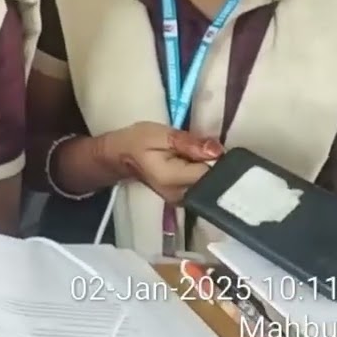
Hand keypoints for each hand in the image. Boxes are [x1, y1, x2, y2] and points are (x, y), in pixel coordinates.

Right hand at [104, 122, 222, 204]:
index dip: (215, 158)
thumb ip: (189, 142)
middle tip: (196, 148)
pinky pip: (204, 186)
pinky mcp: (185, 199)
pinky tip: (192, 163)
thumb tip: (216, 150)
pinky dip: (202, 174)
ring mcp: (183, 201)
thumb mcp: (161, 135)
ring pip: (211, 185)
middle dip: (213, 164)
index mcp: (174, 181)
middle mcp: (182, 197)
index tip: (205, 146)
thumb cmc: (138, 142)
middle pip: (214, 181)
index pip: (212, 174)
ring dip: (208, 168)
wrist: (120, 157)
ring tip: (193, 155)